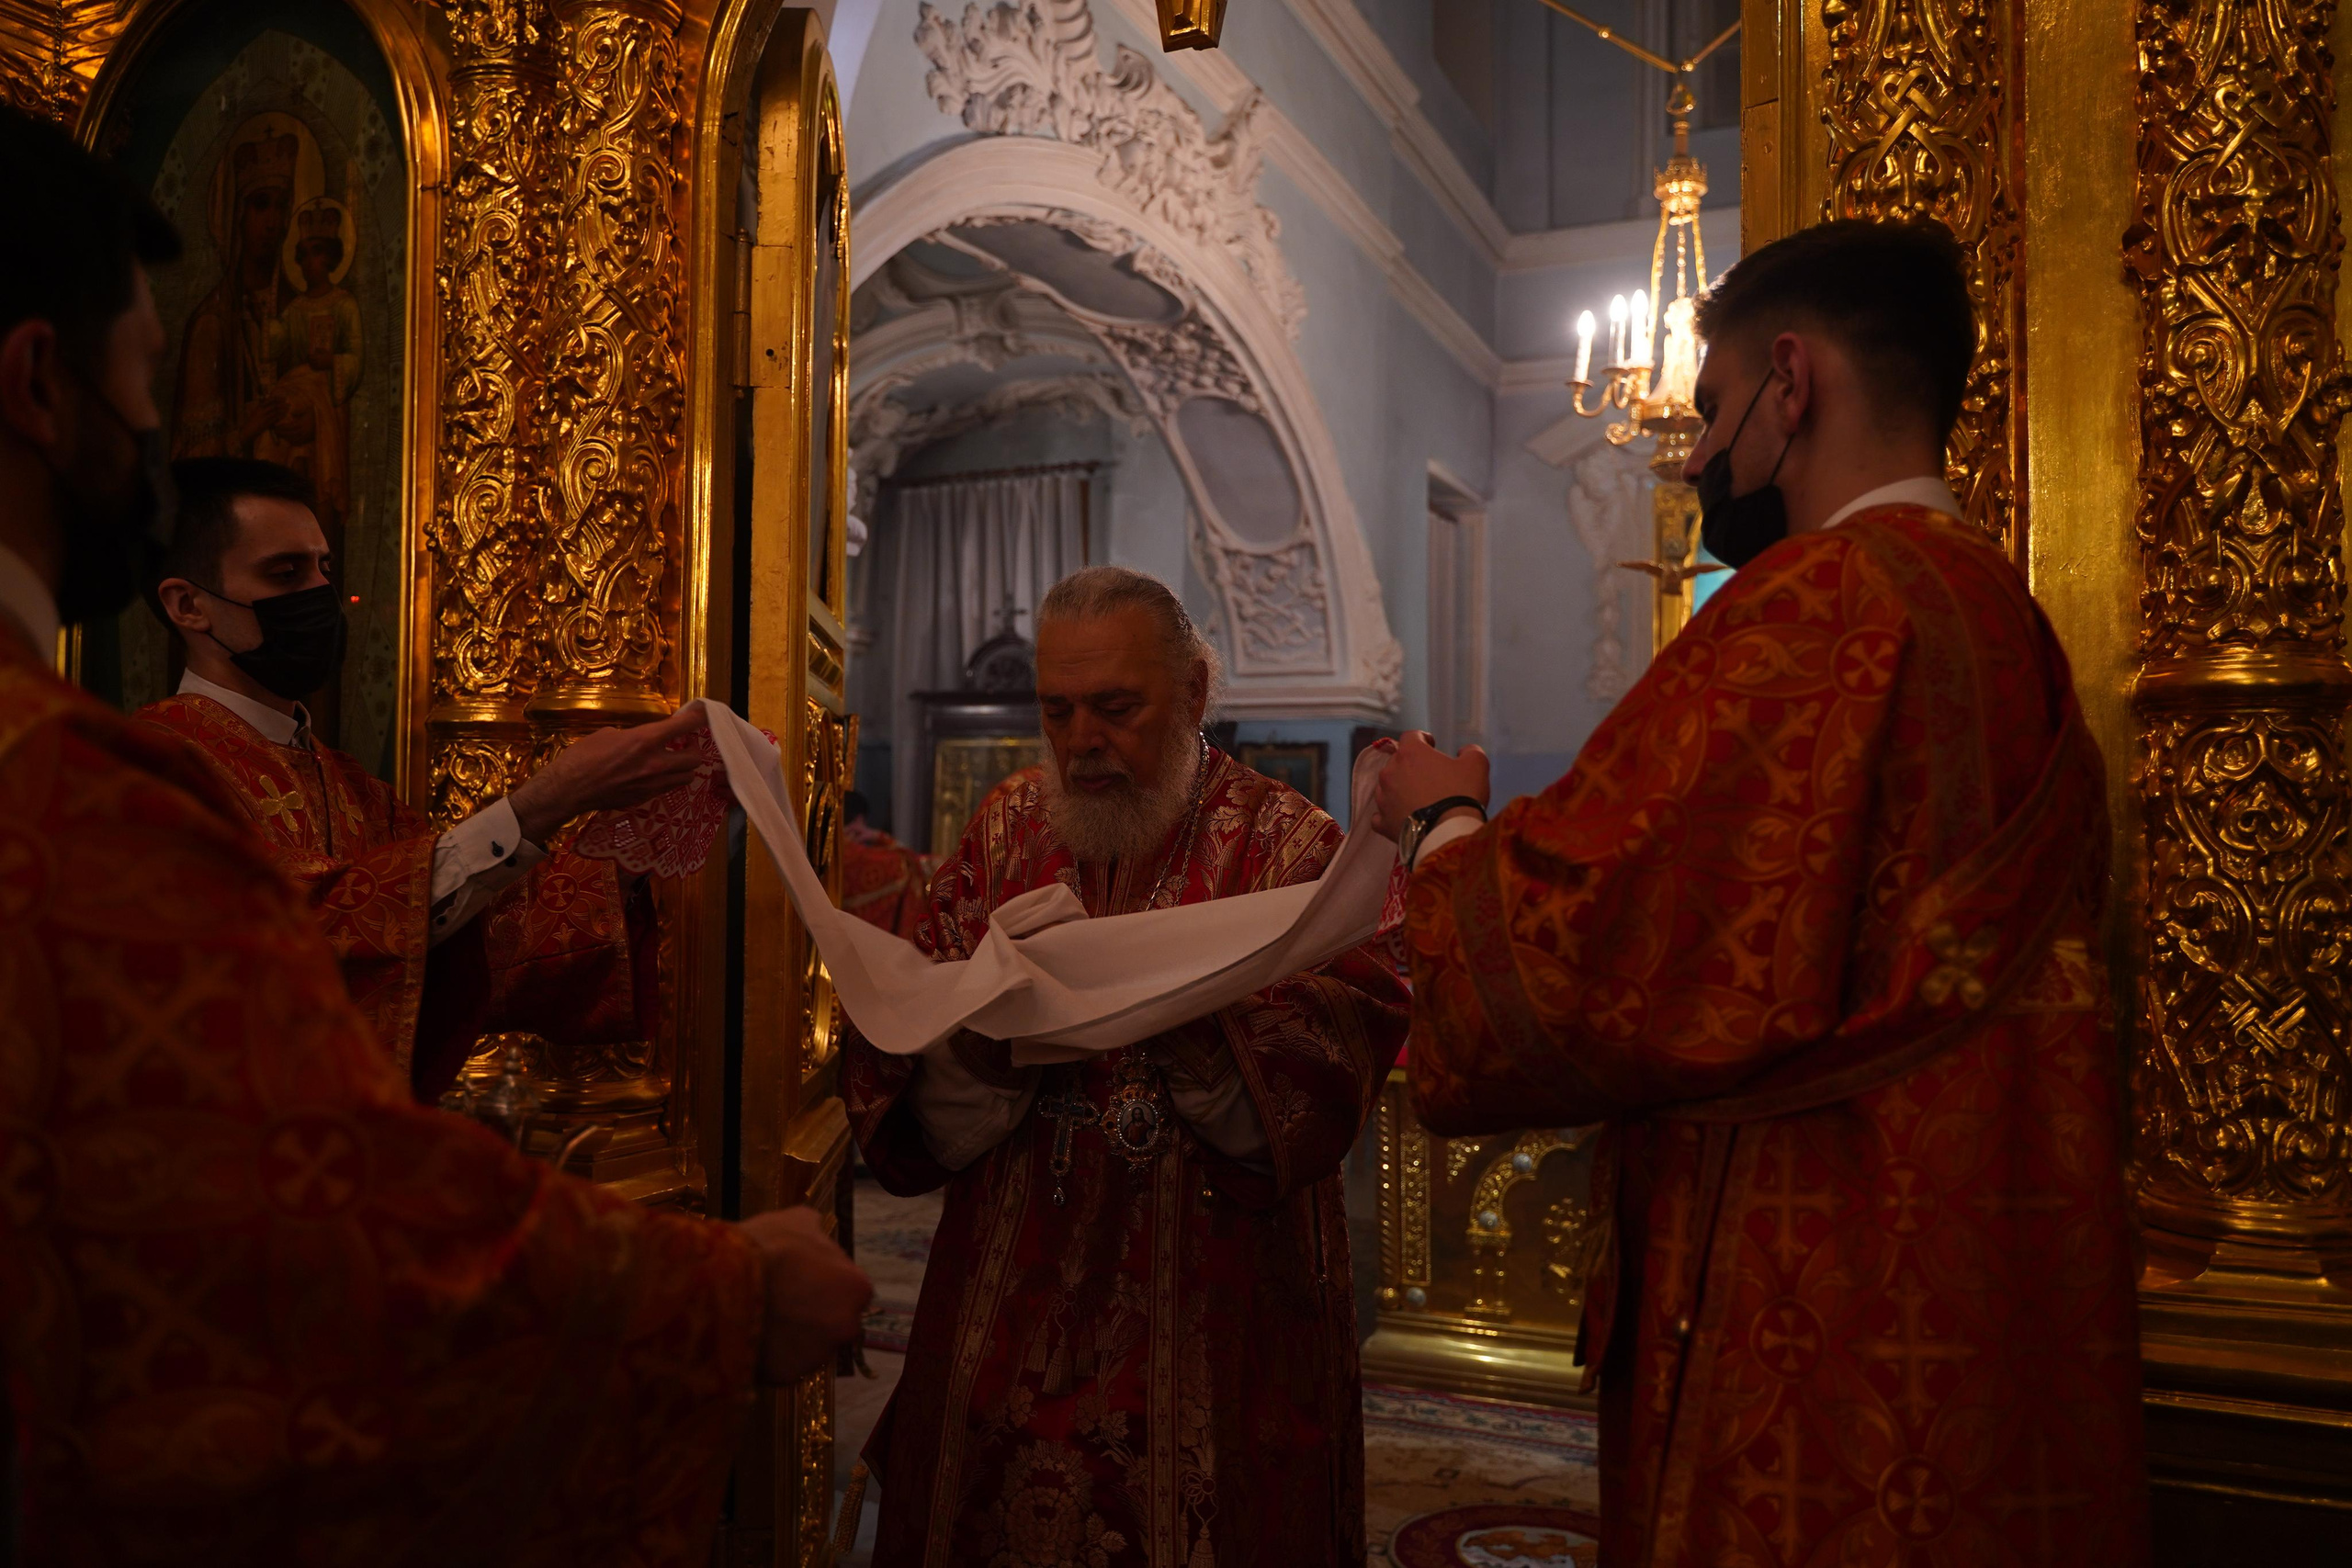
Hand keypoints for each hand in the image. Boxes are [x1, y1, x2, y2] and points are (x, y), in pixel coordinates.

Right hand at [508, 705, 707, 844]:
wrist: (569, 789)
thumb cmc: (583, 756)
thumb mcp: (609, 734)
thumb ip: (634, 735)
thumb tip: (645, 737)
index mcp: (644, 740)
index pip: (684, 726)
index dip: (699, 718)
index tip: (704, 712)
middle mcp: (655, 764)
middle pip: (695, 759)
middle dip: (694, 749)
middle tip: (686, 743)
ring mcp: (652, 784)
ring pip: (687, 777)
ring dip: (684, 767)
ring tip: (674, 760)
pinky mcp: (645, 798)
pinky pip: (668, 788)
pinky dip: (669, 780)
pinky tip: (656, 775)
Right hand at [738, 1205, 872, 1384]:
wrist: (723, 1286)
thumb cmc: (766, 1248)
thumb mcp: (795, 1221)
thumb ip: (814, 1230)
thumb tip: (816, 1228)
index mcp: (856, 1288)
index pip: (849, 1290)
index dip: (824, 1284)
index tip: (800, 1279)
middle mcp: (846, 1326)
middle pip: (832, 1322)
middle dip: (811, 1313)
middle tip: (780, 1298)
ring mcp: (818, 1355)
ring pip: (807, 1346)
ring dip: (791, 1335)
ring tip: (759, 1315)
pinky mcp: (788, 1376)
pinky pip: (781, 1364)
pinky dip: (769, 1354)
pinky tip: (750, 1335)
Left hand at [1370, 731, 1490, 840]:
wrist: (1448, 835)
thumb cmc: (1461, 794)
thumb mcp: (1476, 765)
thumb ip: (1470, 751)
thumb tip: (1464, 751)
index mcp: (1410, 753)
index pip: (1411, 736)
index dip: (1422, 739)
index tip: (1432, 746)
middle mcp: (1390, 772)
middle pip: (1397, 762)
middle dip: (1411, 766)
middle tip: (1429, 777)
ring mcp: (1383, 798)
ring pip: (1387, 787)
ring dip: (1399, 789)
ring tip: (1416, 799)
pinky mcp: (1382, 822)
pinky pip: (1380, 815)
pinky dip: (1390, 814)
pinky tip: (1401, 817)